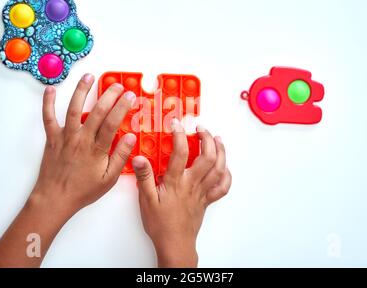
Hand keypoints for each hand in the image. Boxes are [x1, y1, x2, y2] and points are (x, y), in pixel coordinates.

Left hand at [0, 74, 135, 266]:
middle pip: (96, 111)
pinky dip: (47, 102)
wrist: (55, 198)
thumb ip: (120, 157)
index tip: (130, 96)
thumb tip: (131, 138)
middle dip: (109, 95)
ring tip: (89, 77)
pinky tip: (50, 89)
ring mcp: (65, 136)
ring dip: (81, 90)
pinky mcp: (52, 138)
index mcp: (96, 149)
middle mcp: (80, 139)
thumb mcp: (109, 179)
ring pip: (73, 108)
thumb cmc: (83, 191)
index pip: (112, 123)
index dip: (122, 107)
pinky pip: (48, 117)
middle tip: (118, 85)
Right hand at [132, 119, 231, 267]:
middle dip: (206, 138)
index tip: (176, 124)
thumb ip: (144, 178)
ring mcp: (202, 192)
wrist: (175, 244)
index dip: (179, 135)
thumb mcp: (145, 200)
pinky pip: (223, 187)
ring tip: (217, 139)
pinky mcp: (207, 200)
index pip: (180, 153)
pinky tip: (225, 167)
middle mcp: (192, 184)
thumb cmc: (161, 224)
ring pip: (219, 168)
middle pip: (207, 157)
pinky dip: (227, 175)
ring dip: (220, 151)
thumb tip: (140, 158)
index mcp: (176, 182)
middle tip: (201, 128)